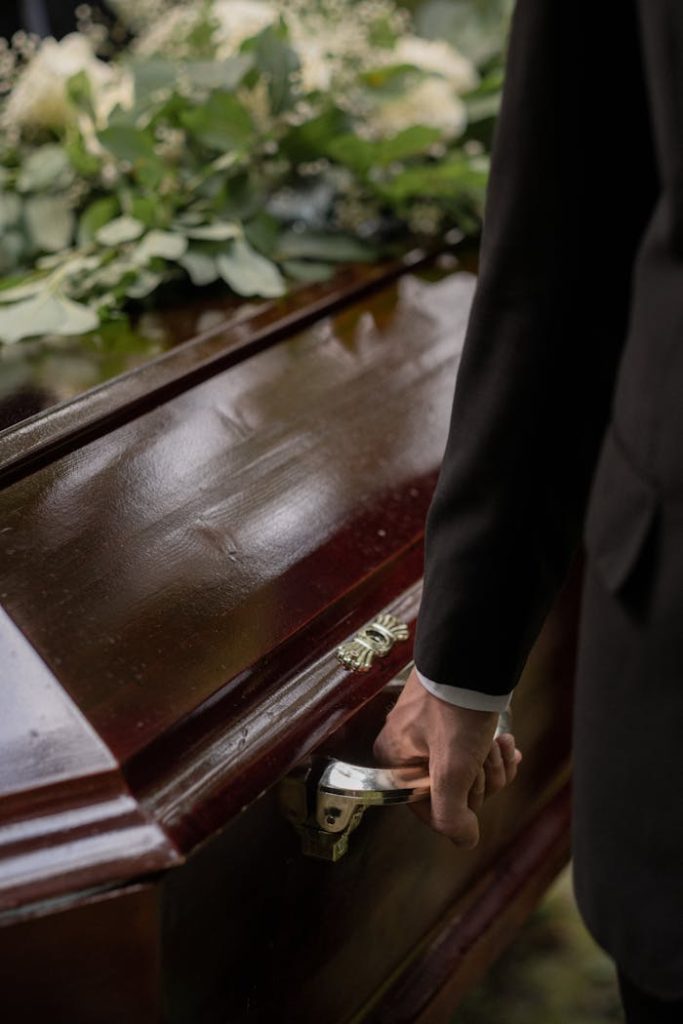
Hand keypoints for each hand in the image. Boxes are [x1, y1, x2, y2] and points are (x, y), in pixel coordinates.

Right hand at [372, 668, 521, 847]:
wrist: (473, 660)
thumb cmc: (456, 711)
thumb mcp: (452, 769)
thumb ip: (451, 815)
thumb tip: (463, 841)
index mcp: (394, 762)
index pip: (429, 810)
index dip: (460, 804)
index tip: (471, 780)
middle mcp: (406, 751)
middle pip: (452, 793)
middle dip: (481, 779)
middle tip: (484, 754)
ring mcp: (430, 737)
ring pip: (468, 775)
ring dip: (491, 764)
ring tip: (497, 742)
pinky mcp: (451, 725)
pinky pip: (473, 756)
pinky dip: (494, 753)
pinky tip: (506, 742)